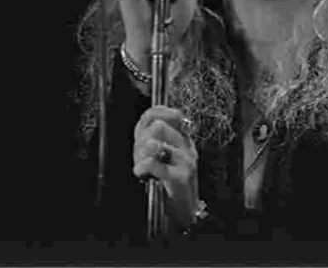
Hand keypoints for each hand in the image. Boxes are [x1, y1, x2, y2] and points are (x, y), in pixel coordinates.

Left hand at [133, 106, 199, 227]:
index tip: (146, 126)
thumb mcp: (163, 158)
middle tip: (140, 156)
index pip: (168, 114)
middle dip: (141, 141)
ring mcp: (186, 160)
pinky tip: (142, 174)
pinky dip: (142, 167)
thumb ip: (153, 141)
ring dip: (140, 155)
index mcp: (183, 139)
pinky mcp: (181, 177)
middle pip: (158, 126)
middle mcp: (187, 146)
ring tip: (141, 167)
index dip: (153, 114)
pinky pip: (154, 162)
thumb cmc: (171, 186)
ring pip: (154, 142)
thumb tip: (145, 126)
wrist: (185, 212)